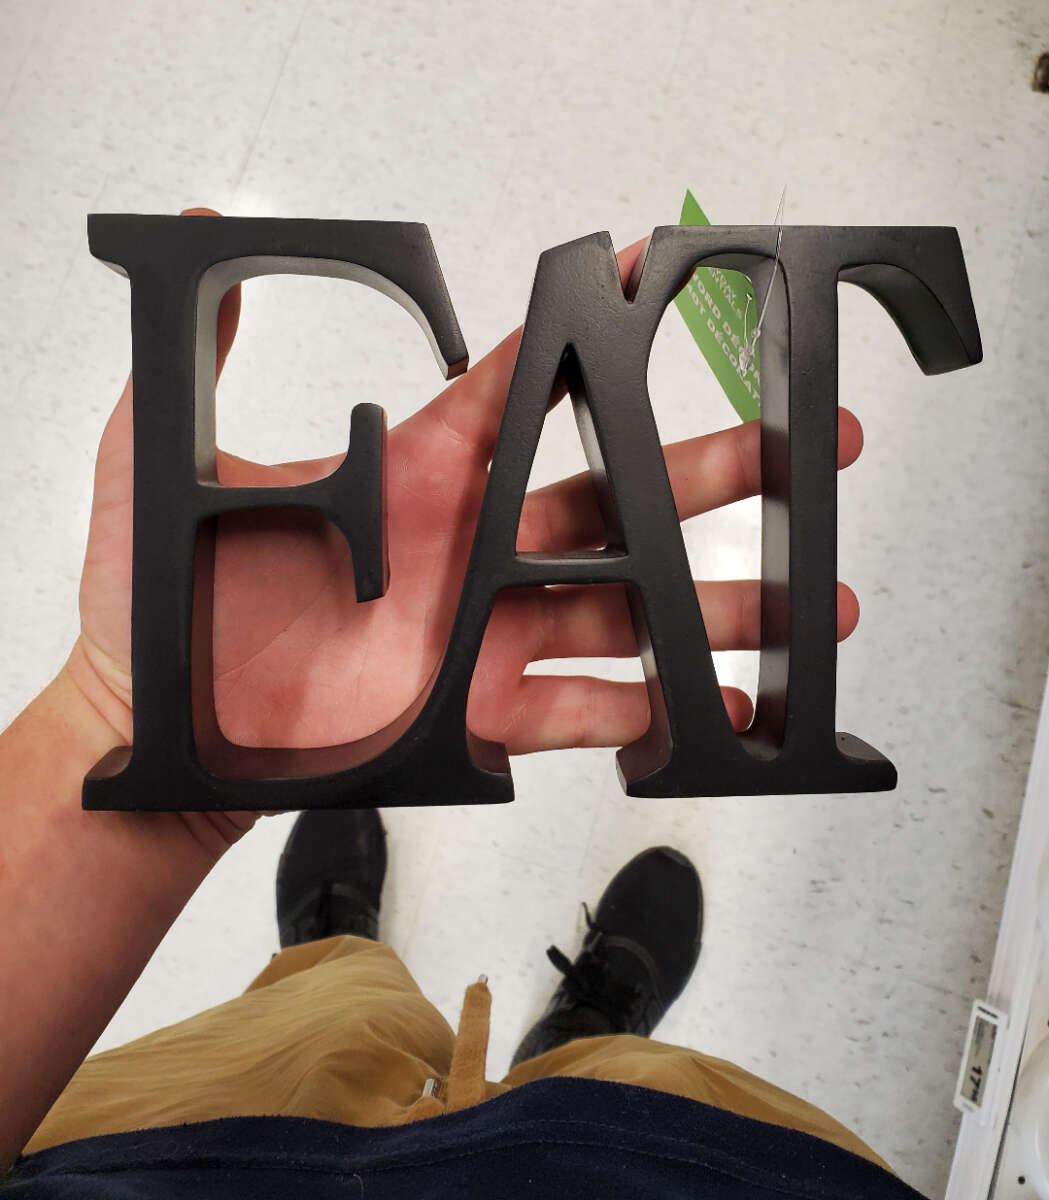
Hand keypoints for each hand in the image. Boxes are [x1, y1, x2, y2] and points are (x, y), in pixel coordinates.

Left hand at [71, 210, 861, 817]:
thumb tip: (206, 240)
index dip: (595, 336)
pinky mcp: (486, 711)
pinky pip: (590, 708)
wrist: (171, 729)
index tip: (655, 284)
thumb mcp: (169, 465)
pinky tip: (722, 706)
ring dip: (716, 609)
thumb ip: (203, 360)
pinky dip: (658, 710)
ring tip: (801, 607)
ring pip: (628, 610)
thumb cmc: (168, 604)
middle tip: (793, 454)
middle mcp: (477, 549)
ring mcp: (489, 633)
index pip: (528, 386)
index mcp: (426, 474)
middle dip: (709, 475)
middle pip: (617, 498)